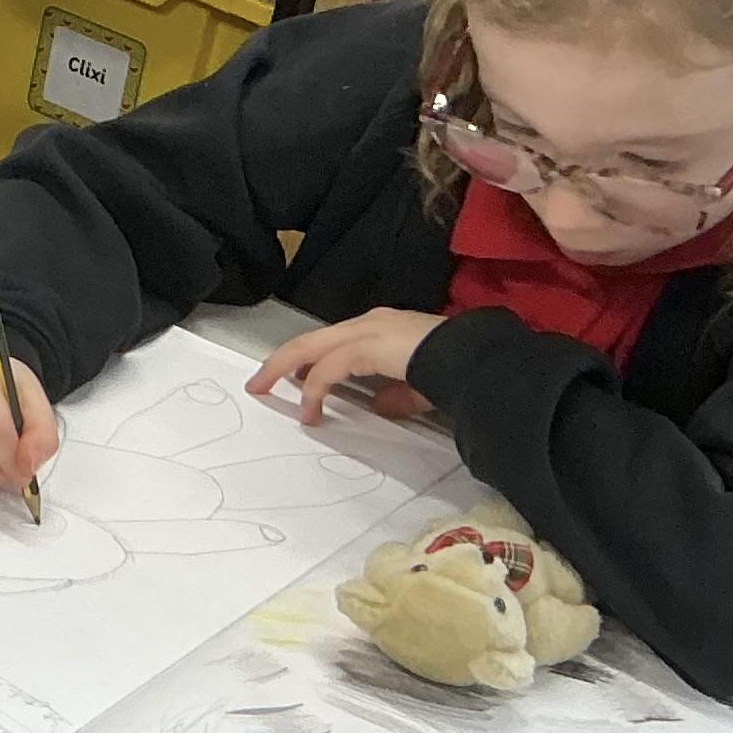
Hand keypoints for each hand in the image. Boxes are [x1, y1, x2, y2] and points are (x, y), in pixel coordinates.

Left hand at [252, 309, 444, 424]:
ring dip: (284, 371)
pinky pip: (328, 369)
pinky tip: (310, 409)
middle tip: (258, 383)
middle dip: (280, 361)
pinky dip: (314, 390)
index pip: (333, 341)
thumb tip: (379, 404)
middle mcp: (369, 323)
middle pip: (310, 340)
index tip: (292, 378)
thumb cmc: (454, 368)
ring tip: (265, 391)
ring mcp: (366, 331)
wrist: (474, 357)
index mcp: (381, 328)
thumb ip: (397, 394)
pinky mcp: (365, 346)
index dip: (309, 359)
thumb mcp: (420, 385)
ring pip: (310, 349)